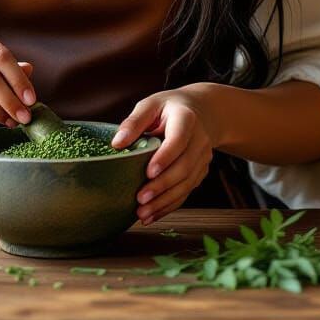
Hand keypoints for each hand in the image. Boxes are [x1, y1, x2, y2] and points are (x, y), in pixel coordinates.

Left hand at [110, 84, 217, 225]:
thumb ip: (134, 122)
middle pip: (184, 167)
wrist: (201, 111)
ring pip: (186, 184)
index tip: (148, 172)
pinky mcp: (200, 172)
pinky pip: (186, 191)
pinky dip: (170, 205)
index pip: (178, 140)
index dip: (165, 157)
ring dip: (165, 201)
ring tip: (143, 213)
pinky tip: (153, 215)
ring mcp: (203, 158)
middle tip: (140, 199)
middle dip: (162, 186)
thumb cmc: (169, 107)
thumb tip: (117, 143)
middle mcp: (200, 140)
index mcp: (186, 119)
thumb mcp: (150, 104)